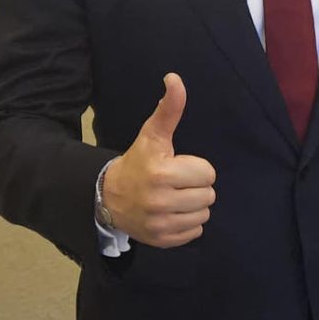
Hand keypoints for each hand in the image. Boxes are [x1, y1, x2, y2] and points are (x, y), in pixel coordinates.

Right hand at [101, 73, 216, 247]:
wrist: (110, 197)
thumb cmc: (138, 162)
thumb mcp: (152, 135)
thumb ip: (169, 109)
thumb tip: (175, 79)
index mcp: (161, 173)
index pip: (207, 173)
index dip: (196, 168)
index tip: (178, 167)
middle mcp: (160, 201)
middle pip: (209, 195)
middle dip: (196, 187)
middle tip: (176, 183)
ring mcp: (161, 224)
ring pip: (204, 215)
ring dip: (194, 206)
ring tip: (175, 198)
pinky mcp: (163, 241)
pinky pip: (195, 232)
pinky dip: (187, 224)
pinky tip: (171, 213)